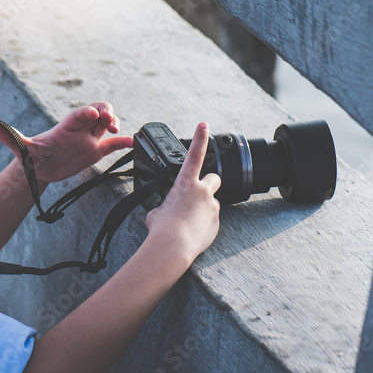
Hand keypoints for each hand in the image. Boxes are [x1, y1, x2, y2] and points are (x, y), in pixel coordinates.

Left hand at [0, 102, 133, 182]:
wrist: (39, 170)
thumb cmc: (32, 157)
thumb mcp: (23, 149)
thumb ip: (12, 138)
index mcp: (65, 127)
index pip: (78, 115)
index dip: (87, 112)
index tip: (94, 114)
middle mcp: (79, 130)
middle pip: (97, 112)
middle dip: (106, 112)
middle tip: (109, 121)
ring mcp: (88, 139)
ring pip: (106, 124)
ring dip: (114, 123)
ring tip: (116, 131)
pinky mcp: (94, 151)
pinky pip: (112, 145)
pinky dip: (123, 142)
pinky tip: (131, 144)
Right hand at [144, 122, 220, 262]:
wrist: (173, 247)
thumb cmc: (161, 228)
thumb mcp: (156, 211)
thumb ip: (165, 204)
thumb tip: (166, 210)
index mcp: (185, 183)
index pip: (194, 154)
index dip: (199, 137)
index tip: (204, 124)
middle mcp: (202, 191)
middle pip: (213, 178)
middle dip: (207, 184)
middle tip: (196, 194)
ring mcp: (212, 207)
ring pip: (210, 203)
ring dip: (201, 209)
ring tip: (186, 223)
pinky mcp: (216, 223)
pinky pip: (210, 220)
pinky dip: (203, 224)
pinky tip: (191, 233)